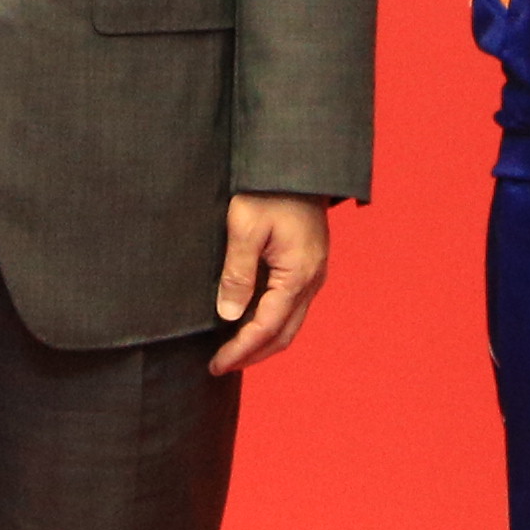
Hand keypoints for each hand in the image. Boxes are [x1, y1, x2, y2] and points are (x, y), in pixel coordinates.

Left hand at [207, 193, 332, 374]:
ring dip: (262, 341)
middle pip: (284, 334)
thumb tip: (230, 315)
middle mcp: (312, 281)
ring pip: (289, 323)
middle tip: (221, 365)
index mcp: (298, 275)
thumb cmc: (268, 190)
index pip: (267, 328)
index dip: (241, 350)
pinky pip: (290, 306)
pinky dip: (269, 322)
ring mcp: (313, 274)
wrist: (298, 164)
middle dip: (252, 354)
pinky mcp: (307, 266)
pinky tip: (247, 321)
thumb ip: (238, 273)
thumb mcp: (245, 227)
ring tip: (232, 350)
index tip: (216, 364)